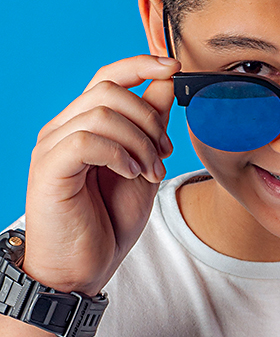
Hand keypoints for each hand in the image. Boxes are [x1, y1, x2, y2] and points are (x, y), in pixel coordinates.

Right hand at [23, 54, 180, 296]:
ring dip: (139, 142)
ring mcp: (51, 147)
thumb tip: (164, 82)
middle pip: (109, 89)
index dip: (141, 64)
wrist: (79, 271)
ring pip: (102, 112)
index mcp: (83, 125)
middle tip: (162, 155)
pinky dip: (118, 153)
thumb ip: (151, 126)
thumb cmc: (106, 223)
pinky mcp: (48, 169)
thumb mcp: (142, 166)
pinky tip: (130, 174)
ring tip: (148, 173)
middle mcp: (62, 129)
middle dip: (149, 118)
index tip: (175, 67)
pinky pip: (86, 139)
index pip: (108, 76)